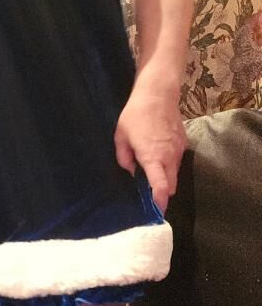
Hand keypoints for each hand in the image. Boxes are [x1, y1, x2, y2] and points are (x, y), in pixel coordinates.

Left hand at [114, 90, 186, 212]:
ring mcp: (179, 150)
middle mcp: (169, 157)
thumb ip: (124, 157)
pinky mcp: (184, 143)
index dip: (159, 201)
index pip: (160, 186)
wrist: (158, 93)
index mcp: (152, 157)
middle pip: (170, 185)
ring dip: (165, 177)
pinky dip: (169, 164)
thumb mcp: (121, 136)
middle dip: (161, 192)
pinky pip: (177, 161)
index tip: (157, 211)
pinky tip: (158, 153)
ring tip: (150, 168)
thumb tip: (131, 170)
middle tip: (148, 193)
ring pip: (174, 174)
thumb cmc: (136, 114)